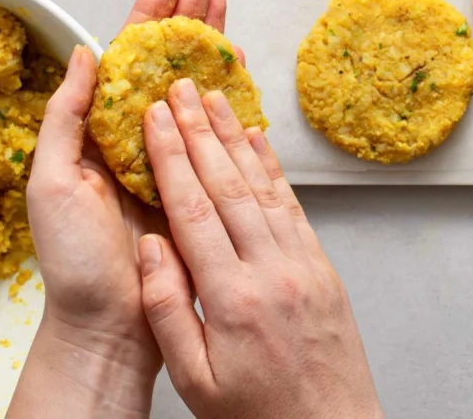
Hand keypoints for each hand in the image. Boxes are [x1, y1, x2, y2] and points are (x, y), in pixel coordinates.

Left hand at [9, 0, 235, 417]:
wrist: (114, 317)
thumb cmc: (75, 256)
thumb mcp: (53, 179)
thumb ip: (67, 115)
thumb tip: (85, 52)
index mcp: (101, 127)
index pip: (127, 55)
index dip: (150, 13)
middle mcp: (138, 131)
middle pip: (165, 59)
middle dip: (187, 14)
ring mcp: (173, 151)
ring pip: (195, 82)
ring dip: (210, 41)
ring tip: (224, 1)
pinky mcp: (201, 175)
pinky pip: (219, 125)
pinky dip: (232, 91)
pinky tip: (240, 63)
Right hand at [138, 79, 383, 418]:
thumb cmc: (260, 413)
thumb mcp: (195, 381)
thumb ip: (167, 311)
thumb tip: (150, 247)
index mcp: (231, 298)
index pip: (193, 209)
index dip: (171, 157)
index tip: (155, 118)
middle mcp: (271, 269)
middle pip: (227, 185)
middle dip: (199, 131)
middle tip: (182, 87)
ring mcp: (302, 263)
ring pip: (262, 186)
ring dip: (236, 137)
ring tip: (216, 98)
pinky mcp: (322, 265)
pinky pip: (293, 205)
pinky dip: (273, 168)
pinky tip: (259, 141)